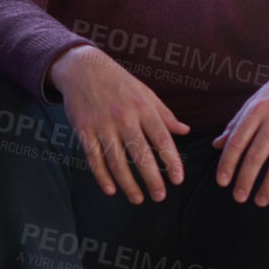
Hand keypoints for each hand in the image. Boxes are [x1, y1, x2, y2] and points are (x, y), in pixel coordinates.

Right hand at [48, 44, 187, 204]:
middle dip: (152, 179)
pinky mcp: (84, 130)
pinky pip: (93, 158)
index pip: (161, 139)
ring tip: (138, 199)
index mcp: (143, 108)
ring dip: (128, 184)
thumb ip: (164, 115)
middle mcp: (123, 117)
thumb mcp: (146, 93)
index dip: (171, 161)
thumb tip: (185, 131)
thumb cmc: (119, 82)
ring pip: (116, 161)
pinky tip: (111, 190)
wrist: (83, 68)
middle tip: (160, 197)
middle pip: (140, 154)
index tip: (178, 180)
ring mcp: (102, 125)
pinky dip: (102, 176)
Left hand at [212, 58, 268, 206]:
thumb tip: (217, 144)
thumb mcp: (255, 99)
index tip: (221, 182)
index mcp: (256, 110)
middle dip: (245, 180)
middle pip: (256, 157)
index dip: (227, 164)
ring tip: (260, 200)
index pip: (237, 142)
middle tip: (238, 197)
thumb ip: (236, 123)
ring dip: (268, 186)